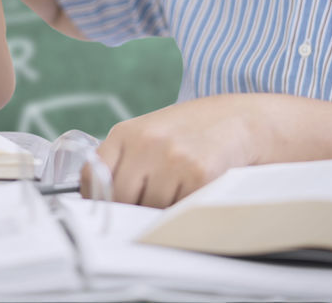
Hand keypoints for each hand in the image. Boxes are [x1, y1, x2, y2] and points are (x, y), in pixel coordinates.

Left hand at [83, 95, 269, 207]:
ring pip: (150, 209)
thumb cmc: (188, 132)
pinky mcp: (198, 175)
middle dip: (131, 208)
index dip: (96, 197)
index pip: (94, 175)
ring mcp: (172, 159)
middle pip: (121, 199)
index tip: (104, 207)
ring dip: (160, 211)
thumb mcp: (148, 135)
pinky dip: (183, 210)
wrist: (237, 120)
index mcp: (126, 132)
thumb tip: (97, 200)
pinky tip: (192, 190)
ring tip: (177, 189)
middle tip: (146, 204)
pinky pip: (178, 211)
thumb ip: (123, 161)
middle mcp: (146, 143)